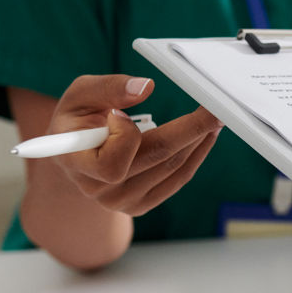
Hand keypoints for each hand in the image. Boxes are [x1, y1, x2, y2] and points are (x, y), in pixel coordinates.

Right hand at [46, 75, 222, 215]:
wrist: (76, 156)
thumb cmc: (78, 119)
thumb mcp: (80, 95)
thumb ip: (107, 88)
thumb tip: (145, 87)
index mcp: (76, 163)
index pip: (112, 162)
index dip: (126, 135)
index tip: (122, 113)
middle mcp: (99, 189)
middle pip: (156, 158)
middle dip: (190, 129)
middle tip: (214, 107)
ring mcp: (122, 201)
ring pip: (173, 167)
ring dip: (198, 139)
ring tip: (213, 117)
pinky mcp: (141, 205)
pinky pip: (177, 179)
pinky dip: (196, 155)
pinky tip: (205, 136)